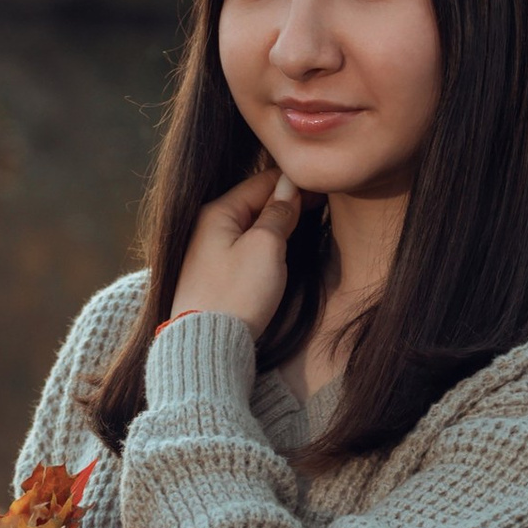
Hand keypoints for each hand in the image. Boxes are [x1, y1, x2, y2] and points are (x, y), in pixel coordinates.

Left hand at [169, 161, 304, 334]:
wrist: (206, 345)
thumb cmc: (236, 295)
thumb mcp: (266, 246)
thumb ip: (279, 213)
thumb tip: (289, 187)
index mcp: (217, 212)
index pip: (261, 182)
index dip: (293, 183)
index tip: (321, 187)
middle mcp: (207, 226)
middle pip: (254, 202)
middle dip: (285, 202)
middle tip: (319, 205)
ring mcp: (208, 251)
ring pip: (250, 226)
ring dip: (276, 223)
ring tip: (303, 223)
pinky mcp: (213, 274)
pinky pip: (243, 246)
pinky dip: (264, 242)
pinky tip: (279, 247)